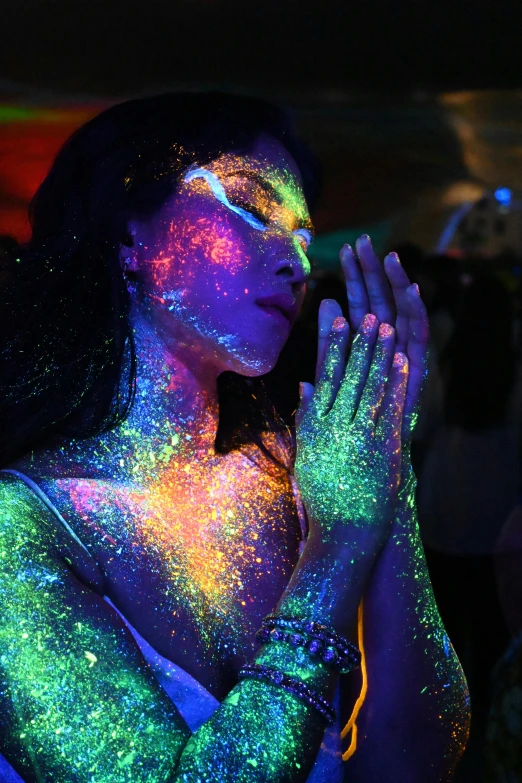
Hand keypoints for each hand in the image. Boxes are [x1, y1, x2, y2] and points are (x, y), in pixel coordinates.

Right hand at [294, 305, 408, 552]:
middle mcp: (334, 426)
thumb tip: (305, 384)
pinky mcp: (382, 448)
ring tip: (385, 328)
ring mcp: (359, 436)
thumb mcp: (306, 454)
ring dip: (379, 354)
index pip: (323, 378)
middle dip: (358, 342)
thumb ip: (306, 417)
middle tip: (367, 315)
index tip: (336, 319)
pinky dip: (396, 381)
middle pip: (347, 375)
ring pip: (369, 386)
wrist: (342, 532)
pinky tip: (401, 361)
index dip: (331, 346)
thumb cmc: (322, 496)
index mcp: (313, 426)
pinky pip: (389, 407)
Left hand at [338, 236, 428, 444]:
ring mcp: (402, 355)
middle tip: (364, 242)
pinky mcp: (415, 370)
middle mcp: (386, 345)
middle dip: (373, 272)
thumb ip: (330, 341)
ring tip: (389, 258)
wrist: (366, 455)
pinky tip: (412, 291)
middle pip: (381, 301)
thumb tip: (325, 302)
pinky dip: (416, 314)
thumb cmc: (348, 417)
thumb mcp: (333, 374)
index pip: (360, 303)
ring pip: (401, 313)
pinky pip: (418, 338)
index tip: (343, 250)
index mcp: (365, 345)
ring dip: (397, 284)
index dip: (354, 277)